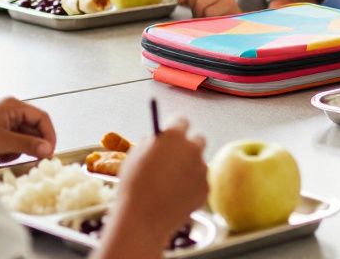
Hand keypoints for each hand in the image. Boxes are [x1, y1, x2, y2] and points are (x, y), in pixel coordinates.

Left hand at [0, 97, 56, 162]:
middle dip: (33, 145)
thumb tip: (48, 150)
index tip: (50, 152)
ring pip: (26, 138)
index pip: (41, 118)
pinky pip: (16, 144)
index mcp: (13, 106)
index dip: (49, 134)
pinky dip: (12, 153)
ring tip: (5, 157)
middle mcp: (11, 111)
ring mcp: (5, 122)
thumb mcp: (3, 142)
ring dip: (21, 150)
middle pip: (35, 128)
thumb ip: (28, 145)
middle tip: (36, 160)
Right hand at [109, 118, 207, 250]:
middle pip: (198, 139)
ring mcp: (201, 168)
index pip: (181, 121)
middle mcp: (192, 148)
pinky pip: (199, 182)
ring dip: (188, 169)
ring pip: (198, 163)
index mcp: (173, 136)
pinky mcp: (206, 187)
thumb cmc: (133, 187)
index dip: (175, 127)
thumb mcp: (134, 157)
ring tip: (168, 185)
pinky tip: (174, 197)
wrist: (142, 218)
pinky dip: (190, 187)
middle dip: (188, 145)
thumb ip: (150, 144)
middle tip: (177, 155)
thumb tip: (158, 141)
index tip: (172, 132)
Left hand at [178, 0, 238, 17]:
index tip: (183, 4)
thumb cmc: (214, 13)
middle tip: (201, 13)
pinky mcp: (228, 4)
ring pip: (200, 4)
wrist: (234, 23)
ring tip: (207, 16)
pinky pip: (209, 12)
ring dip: (201, 15)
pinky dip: (209, 19)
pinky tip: (214, 19)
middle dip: (193, 8)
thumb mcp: (201, 0)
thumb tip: (179, 0)